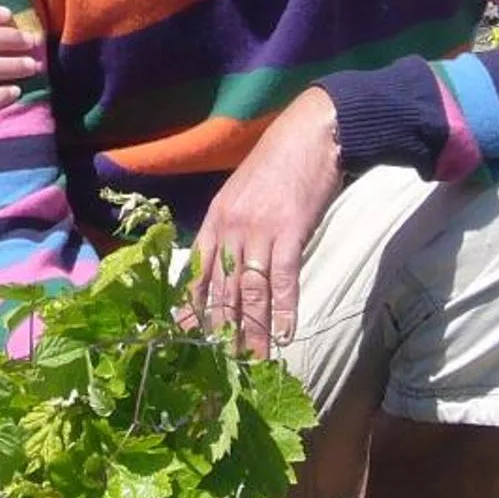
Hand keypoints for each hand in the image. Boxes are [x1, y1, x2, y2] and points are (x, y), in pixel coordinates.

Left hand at [188, 90, 343, 353]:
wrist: (310, 134)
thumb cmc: (277, 165)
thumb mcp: (239, 194)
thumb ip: (229, 228)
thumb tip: (226, 265)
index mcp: (214, 220)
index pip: (195, 274)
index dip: (192, 311)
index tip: (188, 341)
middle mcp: (229, 228)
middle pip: (221, 289)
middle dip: (221, 329)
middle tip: (221, 363)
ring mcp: (258, 230)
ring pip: (250, 291)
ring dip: (253, 330)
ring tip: (253, 361)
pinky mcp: (289, 231)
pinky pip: (283, 278)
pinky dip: (284, 309)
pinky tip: (285, 333)